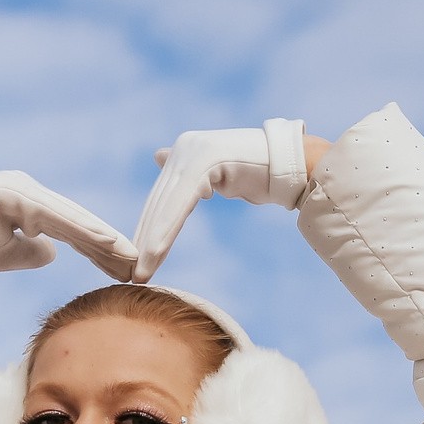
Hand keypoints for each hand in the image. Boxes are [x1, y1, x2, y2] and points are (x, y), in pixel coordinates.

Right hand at [0, 172, 135, 278]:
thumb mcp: (2, 254)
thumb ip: (28, 251)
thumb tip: (52, 253)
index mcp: (28, 206)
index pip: (72, 231)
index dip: (99, 251)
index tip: (124, 271)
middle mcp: (29, 193)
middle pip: (78, 223)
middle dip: (108, 248)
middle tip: (139, 269)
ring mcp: (22, 190)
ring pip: (72, 218)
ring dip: (104, 240)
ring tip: (132, 259)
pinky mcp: (13, 195)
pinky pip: (55, 216)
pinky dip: (82, 230)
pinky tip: (107, 243)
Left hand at [132, 120, 327, 282]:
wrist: (294, 165)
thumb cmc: (261, 174)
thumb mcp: (217, 173)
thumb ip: (188, 174)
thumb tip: (159, 157)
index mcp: (185, 150)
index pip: (160, 198)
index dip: (147, 230)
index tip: (136, 261)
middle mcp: (184, 148)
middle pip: (158, 203)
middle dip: (143, 241)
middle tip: (129, 275)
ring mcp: (193, 152)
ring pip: (164, 206)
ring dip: (150, 243)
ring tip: (139, 273)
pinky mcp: (205, 162)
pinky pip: (179, 203)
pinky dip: (165, 232)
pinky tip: (153, 254)